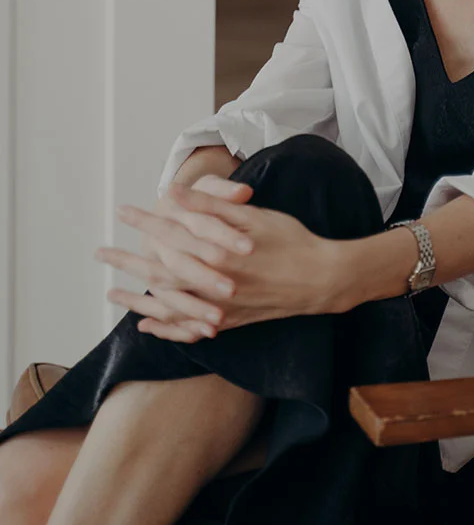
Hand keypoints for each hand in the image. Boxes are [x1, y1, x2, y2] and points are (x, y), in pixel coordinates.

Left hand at [95, 177, 345, 341]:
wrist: (322, 279)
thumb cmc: (291, 240)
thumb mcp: (253, 217)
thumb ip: (211, 208)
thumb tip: (175, 195)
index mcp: (217, 252)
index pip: (170, 234)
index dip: (145, 221)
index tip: (123, 211)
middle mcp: (212, 283)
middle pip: (159, 272)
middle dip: (127, 260)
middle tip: (100, 252)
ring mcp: (219, 307)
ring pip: (167, 305)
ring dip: (136, 298)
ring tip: (111, 291)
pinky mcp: (229, 322)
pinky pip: (187, 330)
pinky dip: (164, 328)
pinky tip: (146, 324)